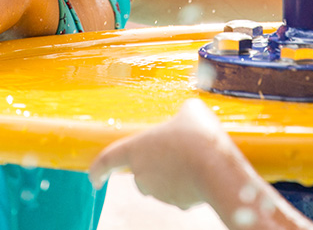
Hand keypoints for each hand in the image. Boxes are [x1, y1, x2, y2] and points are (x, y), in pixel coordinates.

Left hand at [89, 99, 236, 208]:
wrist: (219, 169)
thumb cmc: (199, 136)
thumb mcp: (190, 110)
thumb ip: (181, 112)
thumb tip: (187, 115)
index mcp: (136, 149)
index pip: (107, 160)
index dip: (97, 169)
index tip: (93, 178)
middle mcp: (142, 173)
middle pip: (139, 170)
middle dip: (153, 162)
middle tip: (173, 148)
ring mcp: (160, 191)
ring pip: (161, 182)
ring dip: (172, 171)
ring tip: (194, 156)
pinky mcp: (179, 202)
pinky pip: (180, 192)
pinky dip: (188, 184)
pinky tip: (203, 171)